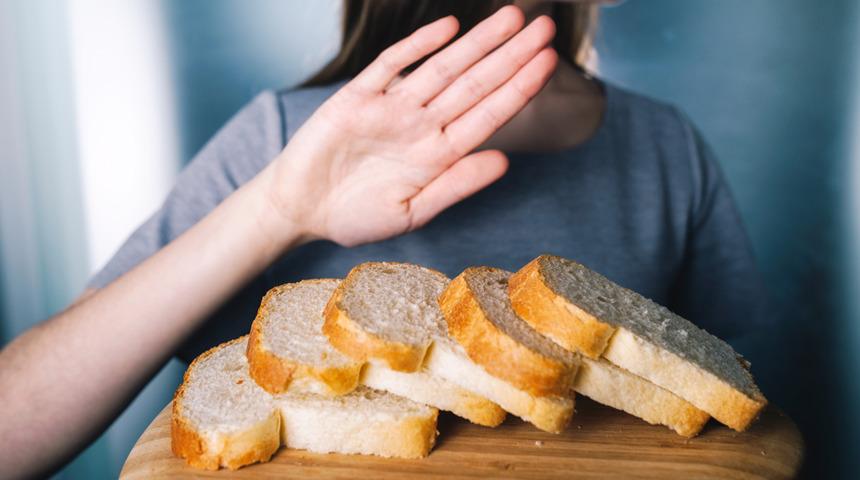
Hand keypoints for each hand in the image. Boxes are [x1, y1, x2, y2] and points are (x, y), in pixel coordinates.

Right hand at [268, 6, 556, 246]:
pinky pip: (391, 65)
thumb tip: (504, 162)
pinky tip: (449, 27)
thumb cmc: (356, 217)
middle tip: (546, 28)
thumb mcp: (411, 212)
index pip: (488, 115)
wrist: (300, 209)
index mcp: (438, 154)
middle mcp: (422, 125)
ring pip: (442, 68)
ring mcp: (392, 108)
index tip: (549, 65)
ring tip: (512, 17)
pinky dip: (418, 45)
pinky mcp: (357, 97)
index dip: (519, 89)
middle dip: (511, 55)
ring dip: (476, 43)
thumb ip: (455, 186)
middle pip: (474, 84)